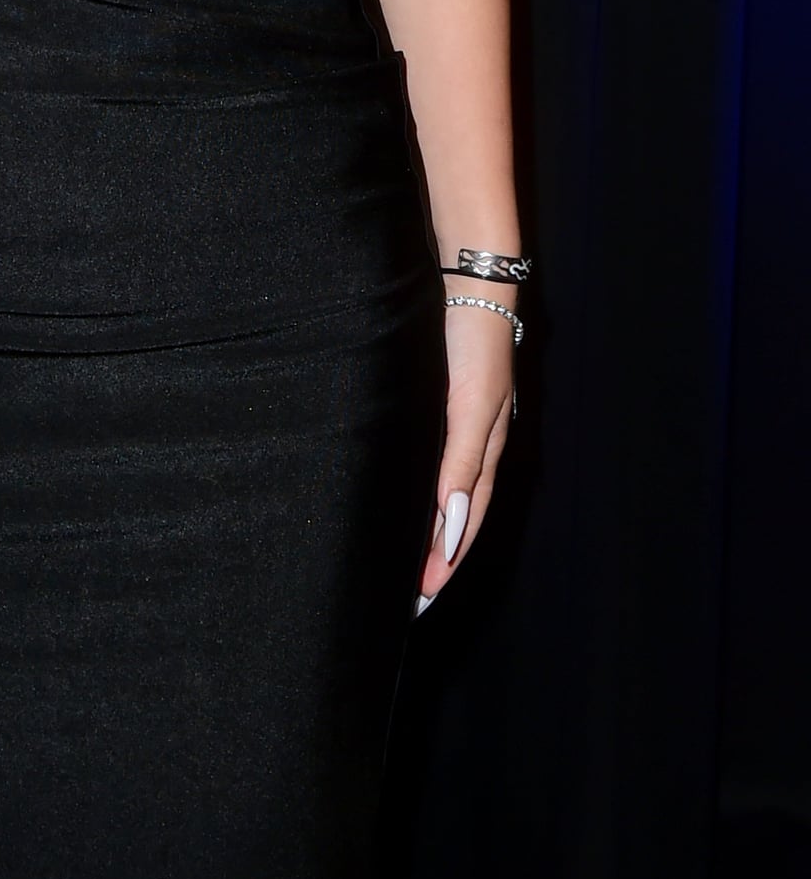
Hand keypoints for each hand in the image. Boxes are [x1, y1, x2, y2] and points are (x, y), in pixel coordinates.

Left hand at [417, 295, 514, 607]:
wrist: (469, 279)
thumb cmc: (475, 342)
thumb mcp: (471, 405)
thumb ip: (462, 462)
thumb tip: (450, 524)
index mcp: (483, 448)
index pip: (463, 520)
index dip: (444, 560)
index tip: (420, 599)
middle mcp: (470, 440)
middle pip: (453, 513)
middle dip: (434, 556)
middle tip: (407, 598)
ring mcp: (454, 421)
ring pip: (437, 489)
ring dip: (423, 527)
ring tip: (398, 560)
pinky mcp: (436, 400)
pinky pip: (427, 457)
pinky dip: (418, 488)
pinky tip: (395, 494)